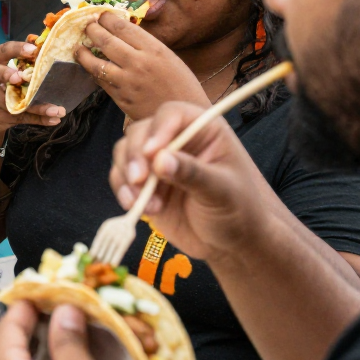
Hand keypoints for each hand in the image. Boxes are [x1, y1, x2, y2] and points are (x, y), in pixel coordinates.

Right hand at [0, 40, 65, 139]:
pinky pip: (21, 118)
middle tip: (19, 78)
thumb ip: (21, 57)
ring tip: (56, 110)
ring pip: (12, 102)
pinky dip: (39, 119)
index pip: (2, 51)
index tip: (32, 50)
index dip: (17, 49)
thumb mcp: (3, 66)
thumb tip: (41, 41)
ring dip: (36, 107)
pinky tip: (53, 120)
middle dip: (5, 75)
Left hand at [75, 11, 208, 120]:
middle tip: (87, 26)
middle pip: (106, 40)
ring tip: (78, 46)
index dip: (106, 18)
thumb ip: (146, 46)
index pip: (122, 27)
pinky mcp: (120, 98)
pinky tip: (89, 66)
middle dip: (91, 30)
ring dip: (83, 52)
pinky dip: (92, 71)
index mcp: (154, 49)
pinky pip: (100, 81)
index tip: (101, 15)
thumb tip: (122, 33)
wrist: (183, 117)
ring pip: (95, 62)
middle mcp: (138, 63)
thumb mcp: (169, 58)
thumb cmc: (181, 85)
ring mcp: (127, 82)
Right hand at [110, 101, 279, 262]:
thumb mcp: (222, 191)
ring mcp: (156, 162)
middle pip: (141, 132)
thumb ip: (193, 174)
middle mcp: (176, 140)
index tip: (152, 153)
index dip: (159, 129)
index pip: (173, 114)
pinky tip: (137, 207)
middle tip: (139, 180)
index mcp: (203, 131)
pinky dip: (123, 191)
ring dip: (127, 176)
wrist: (230, 244)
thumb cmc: (239, 211)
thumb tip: (160, 161)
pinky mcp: (144, 184)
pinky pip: (120, 178)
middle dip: (135, 155)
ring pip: (125, 152)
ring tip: (146, 203)